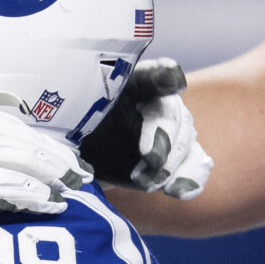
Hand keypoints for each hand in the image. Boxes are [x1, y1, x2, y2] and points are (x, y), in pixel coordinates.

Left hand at [79, 59, 210, 199]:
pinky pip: (195, 164)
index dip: (164, 75)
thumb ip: (78, 116)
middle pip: (171, 114)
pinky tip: (178, 190)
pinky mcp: (180, 155)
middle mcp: (156, 100)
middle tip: (151, 159)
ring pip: (185, 140)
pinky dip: (190, 178)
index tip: (174, 78)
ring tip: (145, 180)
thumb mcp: (69, 117)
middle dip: (164, 138)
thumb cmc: (74, 127)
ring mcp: (172, 128)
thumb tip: (80, 123)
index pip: (151, 73)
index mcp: (129, 82)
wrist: (81, 154)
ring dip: (169, 165)